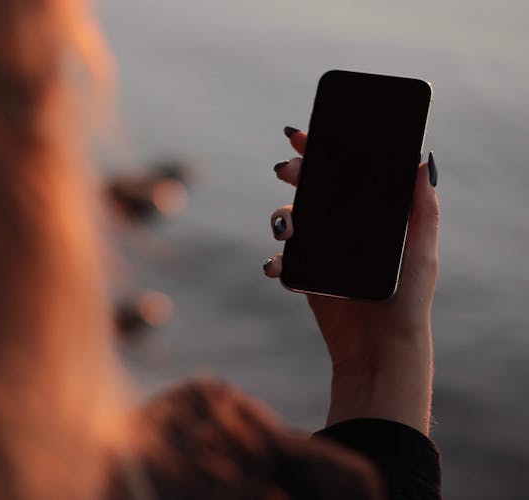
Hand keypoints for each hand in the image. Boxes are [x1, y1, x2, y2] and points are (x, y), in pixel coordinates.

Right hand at [264, 128, 438, 434]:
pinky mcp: (305, 277)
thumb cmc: (408, 300)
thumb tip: (423, 160)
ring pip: (289, 222)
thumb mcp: (422, 250)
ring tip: (287, 229)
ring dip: (280, 218)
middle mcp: (342, 230)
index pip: (343, 175)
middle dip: (296, 174)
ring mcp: (320, 252)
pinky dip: (275, 262)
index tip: (303, 135)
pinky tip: (278, 267)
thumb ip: (422, 208)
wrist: (381, 349)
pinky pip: (282, 262)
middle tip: (286, 170)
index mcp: (369, 217)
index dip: (322, 151)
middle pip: (311, 191)